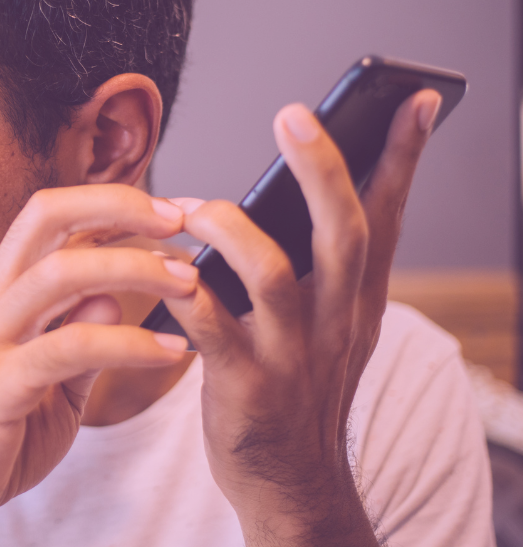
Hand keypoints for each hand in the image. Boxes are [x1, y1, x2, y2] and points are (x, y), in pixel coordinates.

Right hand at [0, 185, 196, 546]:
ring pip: (60, 273)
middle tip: (177, 221)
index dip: (106, 203)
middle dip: (116, 206)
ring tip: (187, 282)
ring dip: (133, 268)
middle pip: (46, 217)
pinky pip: (70, 348)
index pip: (48, 218)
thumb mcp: (45, 382)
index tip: (163, 212)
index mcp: (0, 295)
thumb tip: (110, 295)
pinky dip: (128, 342)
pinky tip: (169, 351)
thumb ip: (75, 338)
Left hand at [164, 89, 441, 546]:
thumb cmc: (302, 382)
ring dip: (228, 228)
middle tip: (294, 114)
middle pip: (340, 233)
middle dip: (320, 169)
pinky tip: (166, 268)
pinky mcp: (247, 388)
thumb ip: (327, 262)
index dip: (402, 156)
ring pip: (270, 274)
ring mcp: (293, 356)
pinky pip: (210, 328)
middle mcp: (336, 320)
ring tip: (192, 206)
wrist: (293, 480)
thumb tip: (315, 182)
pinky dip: (185, 291)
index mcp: (358, 297)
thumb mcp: (337, 322)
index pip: (386, 215)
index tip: (414, 99)